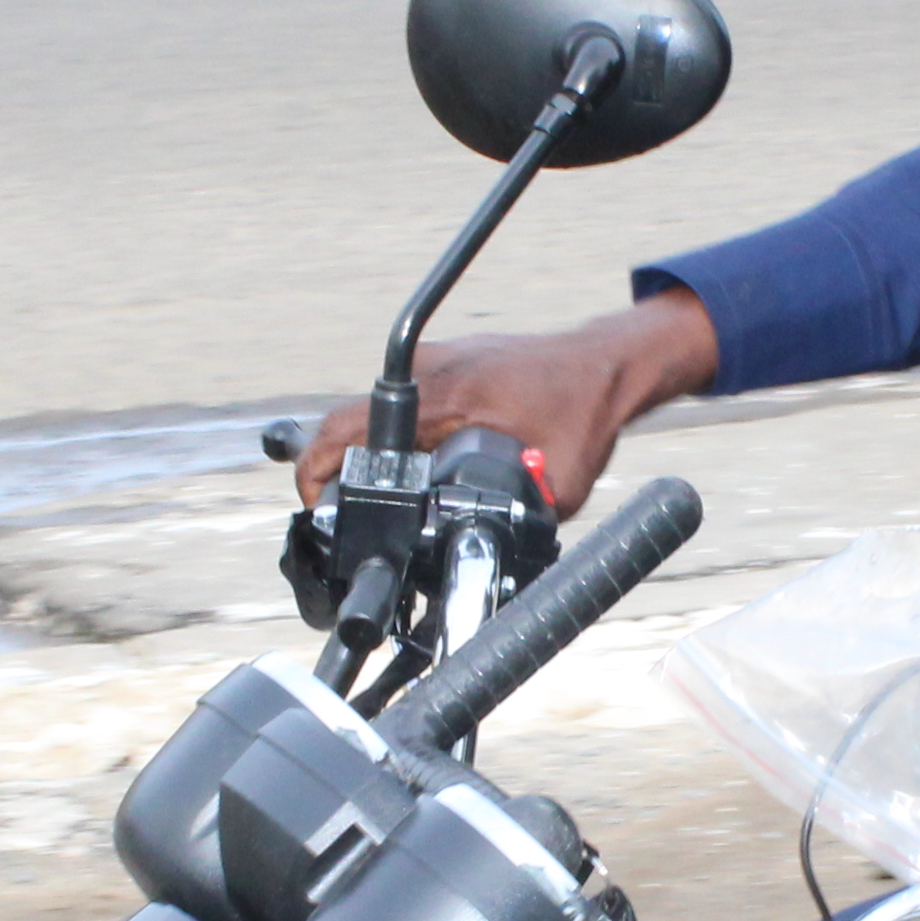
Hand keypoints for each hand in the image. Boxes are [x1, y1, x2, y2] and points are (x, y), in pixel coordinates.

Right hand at [297, 288, 718, 509]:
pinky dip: (401, 438)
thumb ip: (524, 520)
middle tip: (351, 515)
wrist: (606, 364)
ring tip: (386, 496)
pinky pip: (404, 407)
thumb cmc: (585, 408)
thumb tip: (498, 558)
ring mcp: (435, 361)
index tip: (313, 501)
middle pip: (354, 425)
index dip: (316, 467)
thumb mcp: (561, 481)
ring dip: (374, 456)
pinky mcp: (444, 365)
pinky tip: (419, 466)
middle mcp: (431, 369)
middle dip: (344, 473)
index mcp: (446, 392)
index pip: (349, 424)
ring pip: (378, 417)